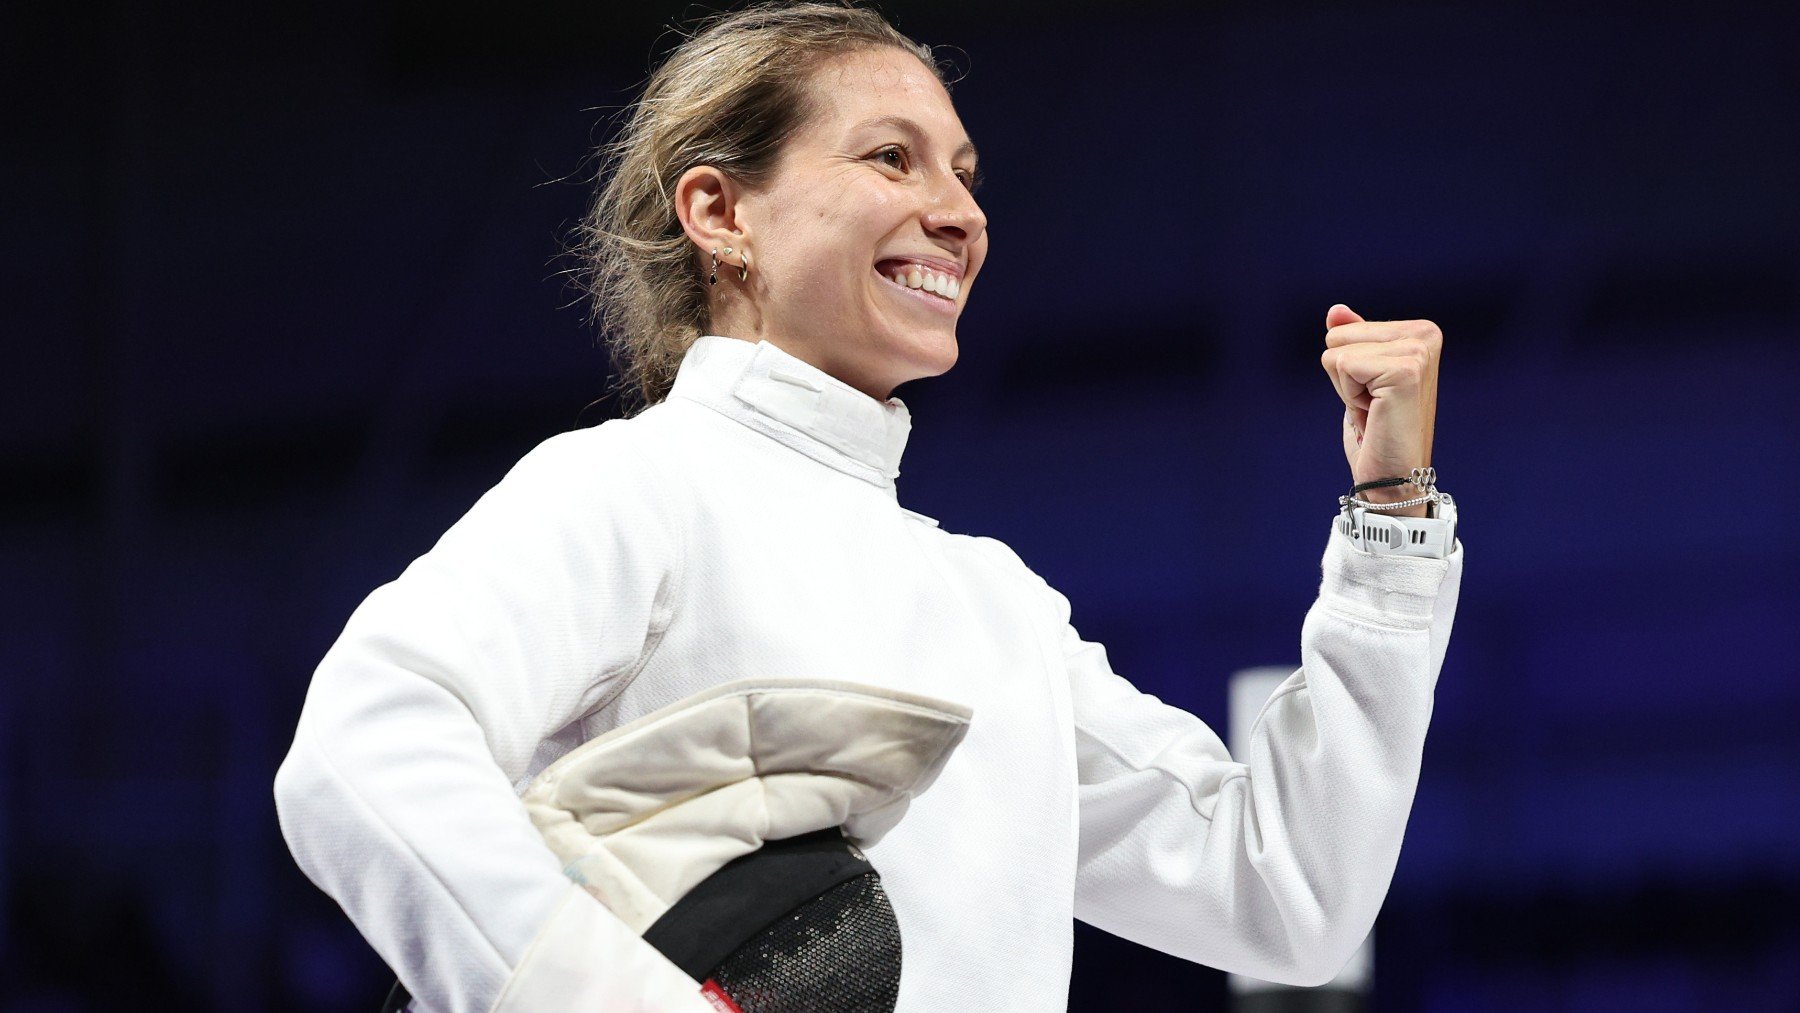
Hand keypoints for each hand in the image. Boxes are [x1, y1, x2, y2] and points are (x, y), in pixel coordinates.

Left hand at [1320, 304, 1441, 517]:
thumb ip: (1352, 339)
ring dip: (1347, 388)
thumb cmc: (1377, 428)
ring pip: (1336, 353)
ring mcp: (1418, 351)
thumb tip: (1336, 311)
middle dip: (1344, 377)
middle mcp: (1424, 334)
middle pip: (1336, 337)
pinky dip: (1349, 396)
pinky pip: (1343, 366)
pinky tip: (1375, 413)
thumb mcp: (1359, 377)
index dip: (1347, 368)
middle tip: (1373, 404)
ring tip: (1375, 409)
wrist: (1394, 475)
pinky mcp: (1406, 370)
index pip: (1342, 330)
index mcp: (1419, 330)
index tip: (1374, 393)